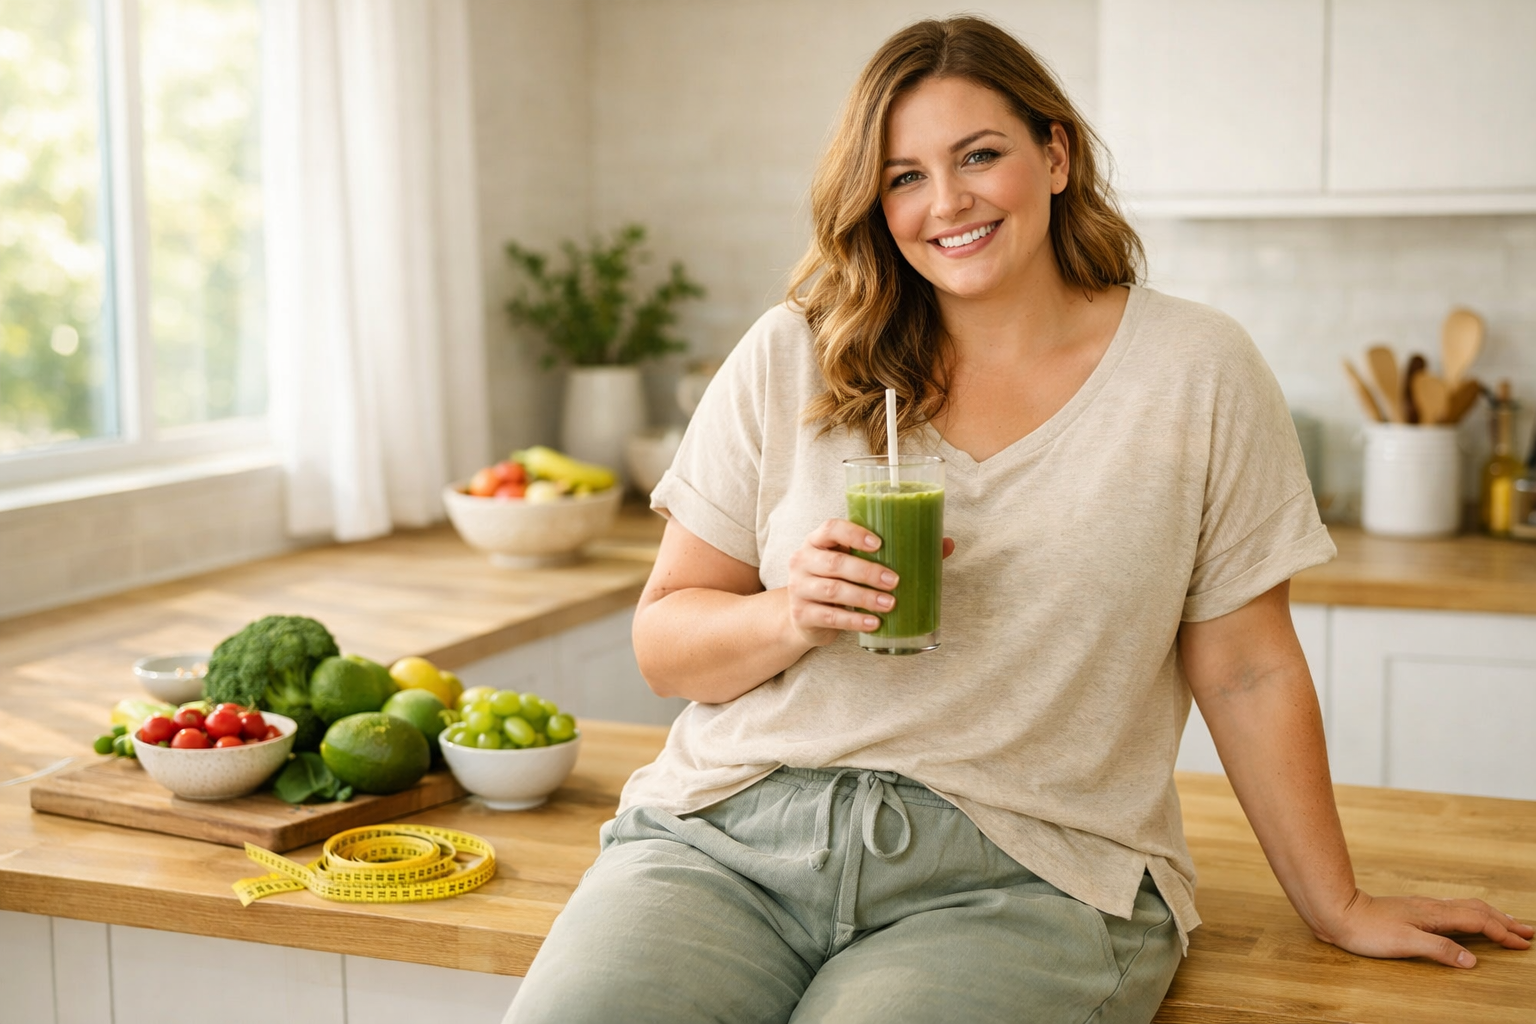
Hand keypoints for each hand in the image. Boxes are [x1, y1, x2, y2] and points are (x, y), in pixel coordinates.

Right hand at [785, 518, 953, 647]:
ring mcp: (799, 588)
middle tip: (895, 581)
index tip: (879, 543)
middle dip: (867, 572)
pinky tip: (874, 623)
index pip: (831, 528)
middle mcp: (803, 560)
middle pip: (834, 563)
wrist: (804, 616)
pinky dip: (854, 620)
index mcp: (818, 541)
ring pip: (833, 591)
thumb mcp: (856, 563)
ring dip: (865, 598)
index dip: (854, 534)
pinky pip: (830, 617)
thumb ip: (895, 552)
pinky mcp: (802, 614)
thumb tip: (945, 544)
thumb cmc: (839, 581)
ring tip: (890, 604)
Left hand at [1319, 888, 1532, 967]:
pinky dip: (1472, 914)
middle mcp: (1433, 907)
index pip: (1478, 922)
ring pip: (1467, 907)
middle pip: (1478, 911)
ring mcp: (1424, 907)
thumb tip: (1472, 961)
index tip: (1523, 944)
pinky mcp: (1414, 910)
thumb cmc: (1368, 930)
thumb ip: (1439, 950)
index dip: (1503, 933)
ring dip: (1492, 916)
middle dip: (1505, 921)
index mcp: (1435, 915)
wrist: (1338, 912)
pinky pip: (1454, 909)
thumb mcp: (1405, 943)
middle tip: (1529, 932)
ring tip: (1509, 923)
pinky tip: (1469, 919)